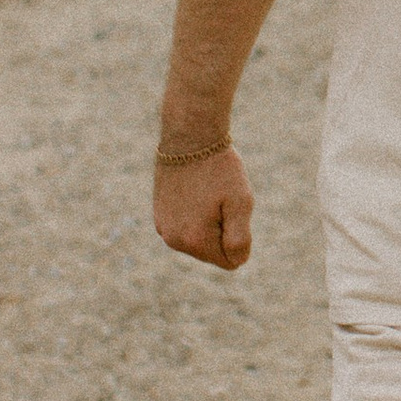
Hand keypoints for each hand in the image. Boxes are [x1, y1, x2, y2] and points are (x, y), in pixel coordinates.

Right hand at [154, 144, 253, 270]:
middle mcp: (174, 241)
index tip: (232, 210)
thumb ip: (240, 239)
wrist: (190, 138)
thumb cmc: (220, 169)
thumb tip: (237, 262)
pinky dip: (195, 215)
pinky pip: (186, 228)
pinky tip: (195, 191)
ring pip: (200, 240)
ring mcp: (164, 229)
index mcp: (196, 241)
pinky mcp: (159, 216)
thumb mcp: (241, 203)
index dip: (240, 237)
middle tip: (220, 199)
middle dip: (224, 230)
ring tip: (207, 194)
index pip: (230, 261)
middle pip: (214, 252)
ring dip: (210, 222)